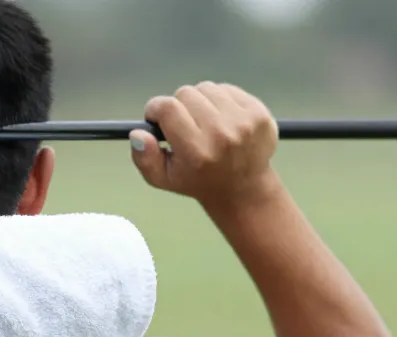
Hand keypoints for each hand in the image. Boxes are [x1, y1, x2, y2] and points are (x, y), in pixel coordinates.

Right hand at [130, 83, 279, 209]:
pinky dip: (220, 100)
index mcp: (196, 152)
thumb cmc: (196, 181)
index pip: (168, 108)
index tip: (156, 116)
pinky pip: (228, 89)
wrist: (242, 188)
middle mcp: (221, 134)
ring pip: (207, 88)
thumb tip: (137, 134)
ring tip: (204, 122)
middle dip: (179, 106)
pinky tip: (221, 119)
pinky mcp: (258, 112)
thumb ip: (145, 158)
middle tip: (184, 124)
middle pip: (186, 93)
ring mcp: (243, 122)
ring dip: (200, 101)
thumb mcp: (163, 179)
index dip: (156, 108)